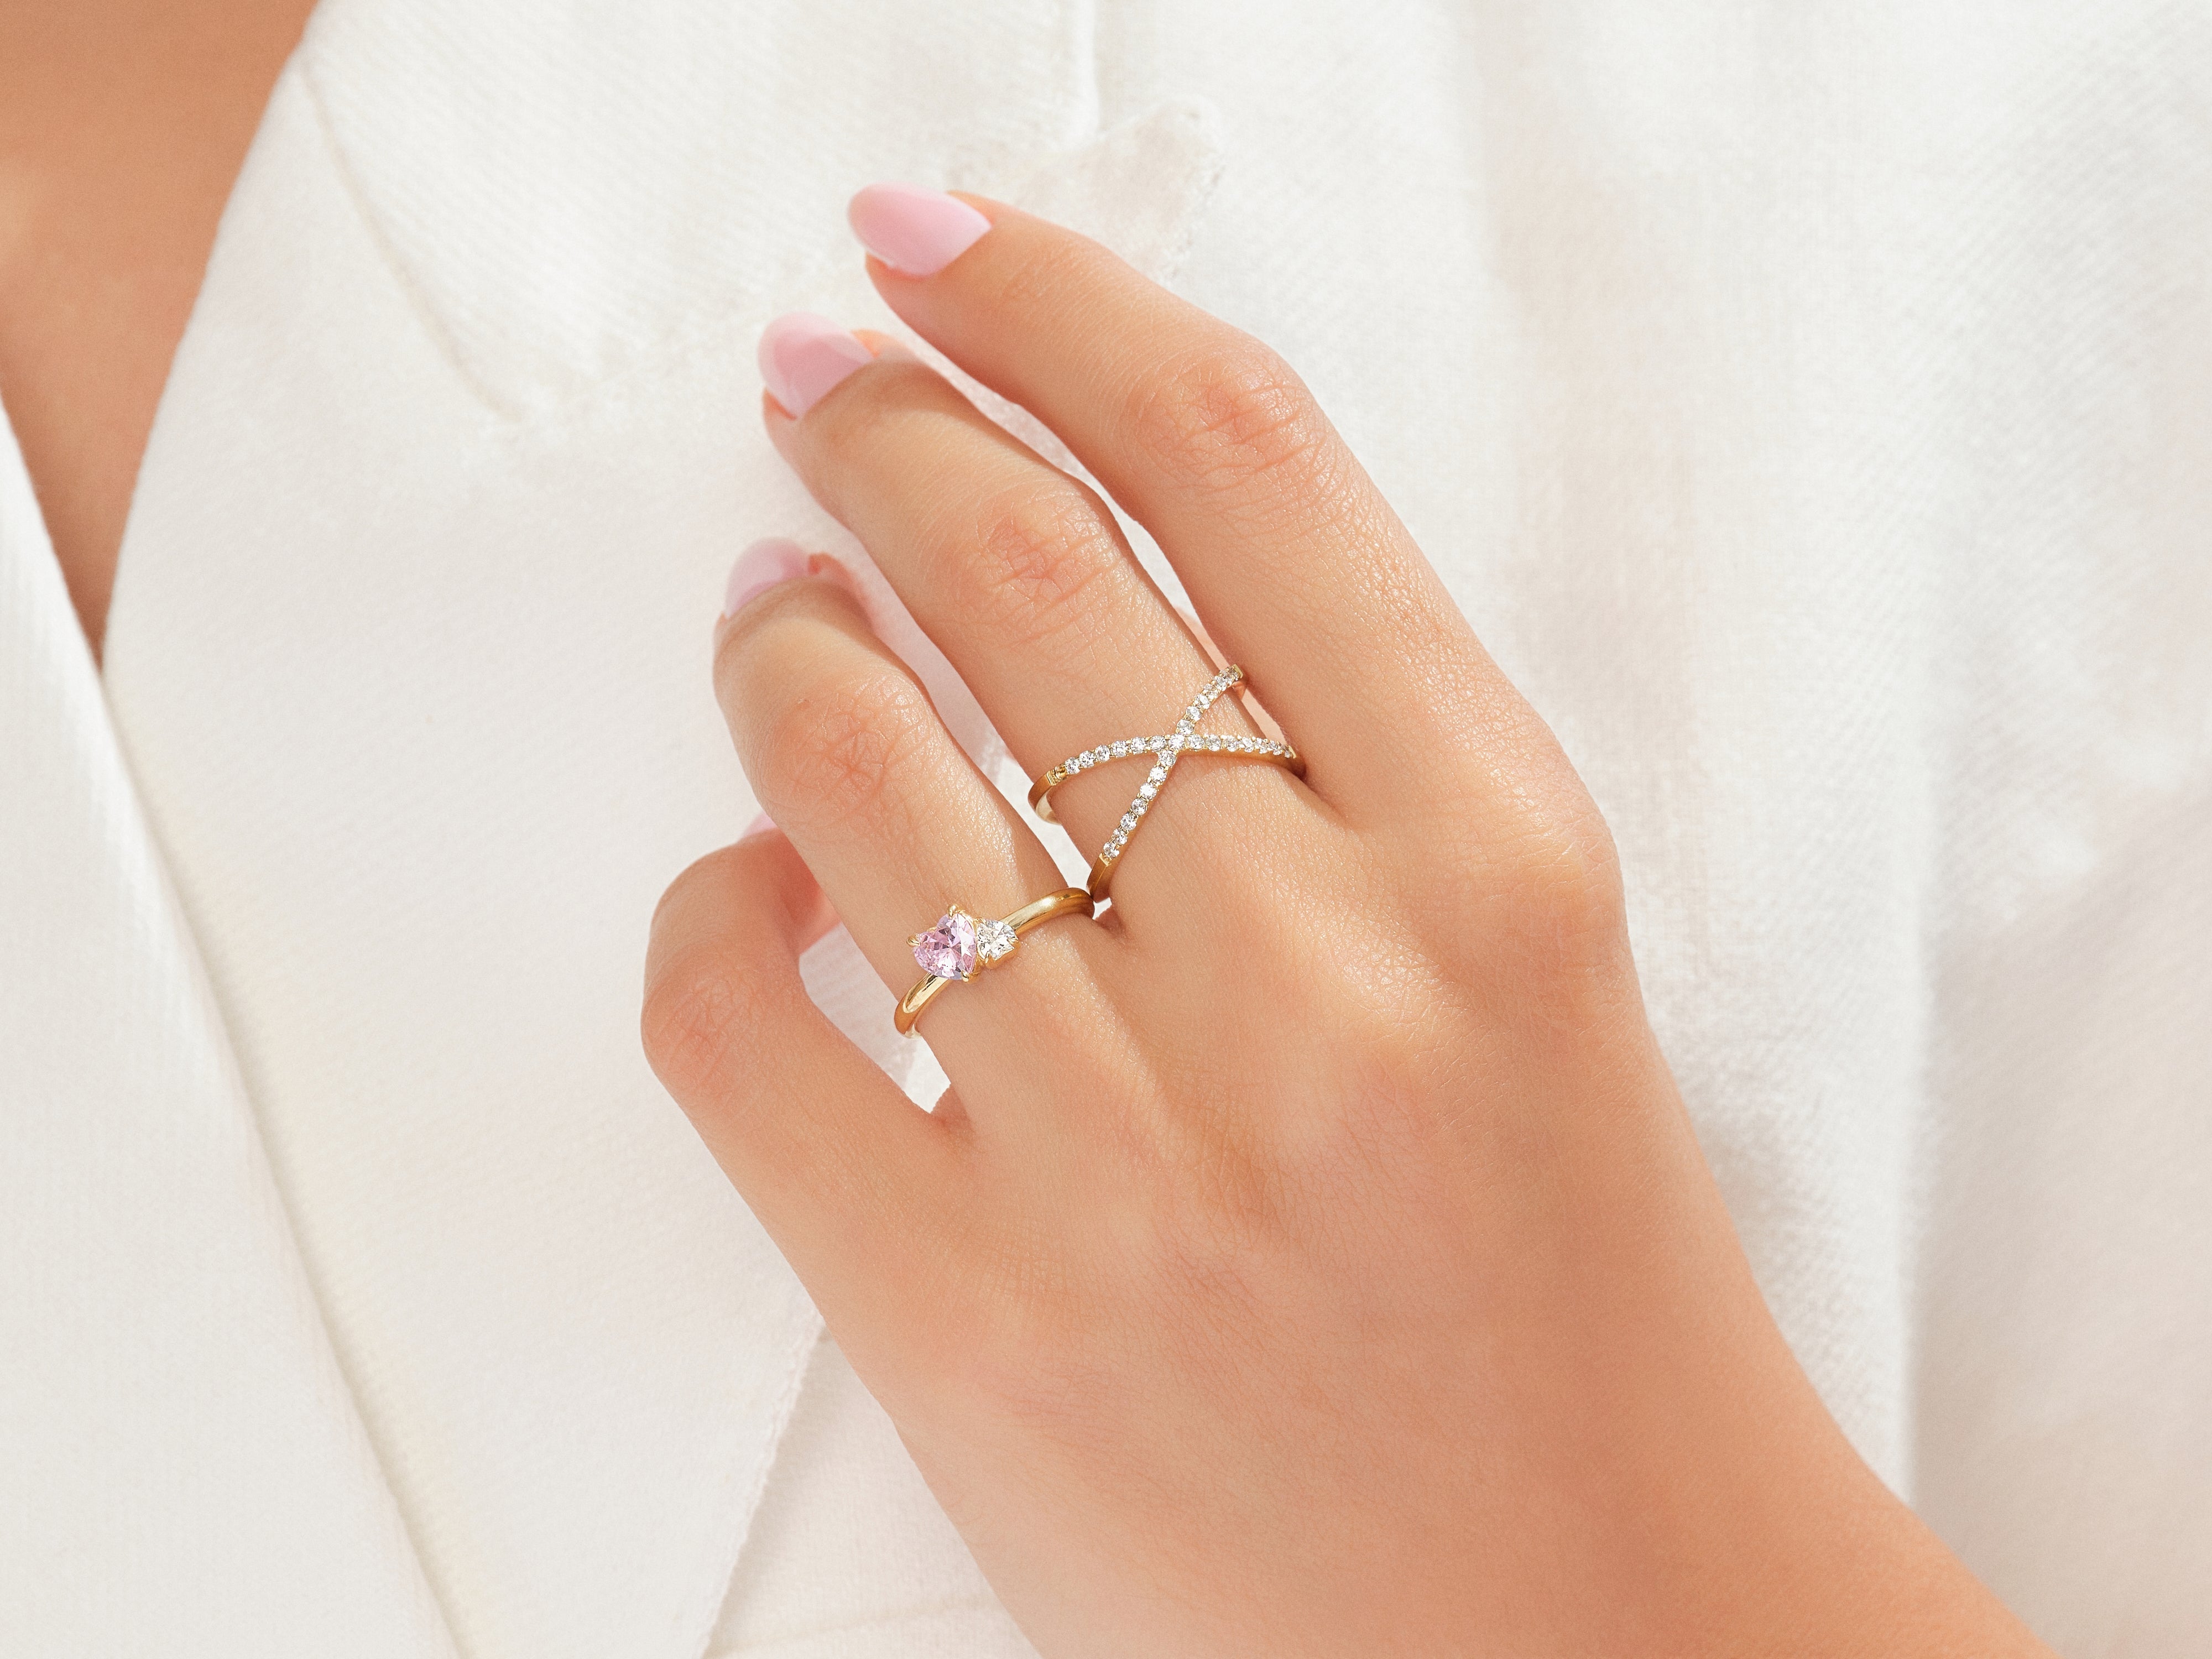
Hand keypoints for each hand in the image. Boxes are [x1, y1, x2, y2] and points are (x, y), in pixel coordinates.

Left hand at [643, 190, 2046, 1657]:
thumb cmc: (1571, 1290)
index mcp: (1500, 863)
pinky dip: (714, 908)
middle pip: (1023, 576)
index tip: (938, 249)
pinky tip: (759, 883)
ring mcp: (1130, 1156)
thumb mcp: (1524, 963)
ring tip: (775, 600)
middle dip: (886, 436)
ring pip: (851, 765)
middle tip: (822, 389)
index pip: (1241, 464)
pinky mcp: (971, 1317)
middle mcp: (1321, 982)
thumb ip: (1342, 757)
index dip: (1057, 305)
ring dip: (782, 642)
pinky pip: (739, 1020)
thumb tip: (1067, 564)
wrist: (1588, 1626)